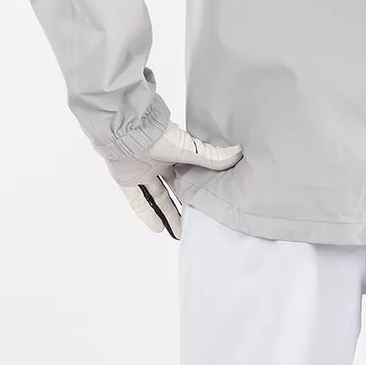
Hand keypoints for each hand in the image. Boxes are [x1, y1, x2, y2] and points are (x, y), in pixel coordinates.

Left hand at [104, 119, 242, 237]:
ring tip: (180, 232)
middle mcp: (158, 163)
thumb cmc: (159, 136)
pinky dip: (147, 214)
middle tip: (196, 222)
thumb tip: (239, 153)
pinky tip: (158, 229)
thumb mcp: (189, 149)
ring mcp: (142, 172)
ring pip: (157, 198)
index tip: (209, 202)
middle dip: (183, 205)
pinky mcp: (126, 180)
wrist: (128, 132)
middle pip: (173, 189)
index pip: (188, 173)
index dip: (197, 187)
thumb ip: (211, 157)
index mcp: (174, 153)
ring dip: (168, 214)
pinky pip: (137, 201)